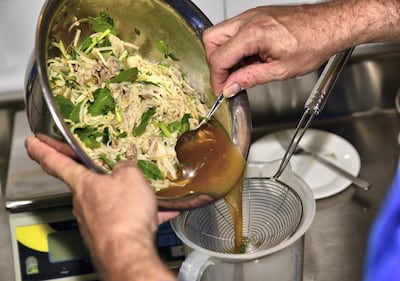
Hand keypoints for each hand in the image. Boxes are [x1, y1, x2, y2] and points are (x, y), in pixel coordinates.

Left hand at [25, 136, 178, 279]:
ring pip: (109, 203)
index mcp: (83, 183)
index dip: (44, 150)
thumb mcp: (131, 177)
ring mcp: (93, 221)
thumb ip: (125, 166)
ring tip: (147, 198)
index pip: (56, 162)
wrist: (128, 252)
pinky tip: (155, 215)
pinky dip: (137, 216)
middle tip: (118, 174)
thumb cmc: (124, 215)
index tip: (33, 143)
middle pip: (88, 184)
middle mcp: (83, 203)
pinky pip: (121, 219)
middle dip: (103, 179)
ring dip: (127, 199)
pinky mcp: (105, 235)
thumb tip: (125, 165)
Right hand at [202, 3, 352, 96]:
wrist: (329, 25)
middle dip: (214, 62)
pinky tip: (247, 58)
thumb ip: (250, 79)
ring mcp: (251, 15)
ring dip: (223, 53)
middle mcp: (249, 20)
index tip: (222, 89)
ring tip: (239, 69)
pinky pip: (233, 30)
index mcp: (253, 34)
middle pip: (211, 39)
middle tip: (225, 78)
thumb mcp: (280, 70)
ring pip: (220, 32)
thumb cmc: (313, 42)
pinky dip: (234, 46)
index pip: (219, 57)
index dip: (217, 78)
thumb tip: (231, 86)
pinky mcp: (255, 16)